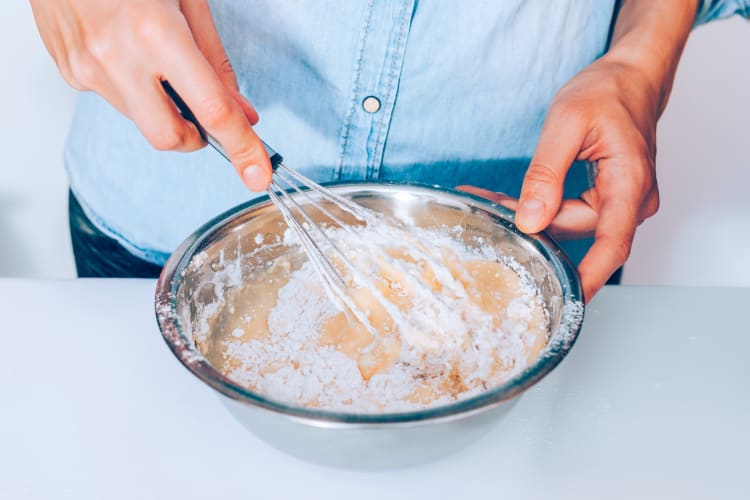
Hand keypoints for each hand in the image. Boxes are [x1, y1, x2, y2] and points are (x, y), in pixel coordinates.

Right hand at [30, 0, 271, 190]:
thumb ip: (214, 59)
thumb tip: (241, 110)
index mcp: (155, 33)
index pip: (212, 111)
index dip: (242, 147)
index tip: (258, 174)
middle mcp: (117, 58)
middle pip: (170, 138)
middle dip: (196, 137)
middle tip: (204, 112)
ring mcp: (87, 69)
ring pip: (142, 121)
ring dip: (163, 107)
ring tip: (156, 60)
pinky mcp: (70, 72)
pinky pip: (116, 101)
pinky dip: (135, 90)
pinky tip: (128, 53)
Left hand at [460, 57, 660, 301]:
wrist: (631, 78)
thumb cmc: (607, 92)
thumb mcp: (567, 123)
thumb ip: (546, 173)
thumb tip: (530, 219)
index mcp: (628, 183)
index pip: (612, 246)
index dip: (588, 279)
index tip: (564, 304)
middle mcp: (631, 200)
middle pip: (575, 233)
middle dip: (529, 226)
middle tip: (485, 207)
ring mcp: (620, 201)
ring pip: (568, 224)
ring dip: (530, 215)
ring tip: (490, 197)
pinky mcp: (607, 199)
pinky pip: (570, 213)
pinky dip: (542, 207)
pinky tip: (512, 199)